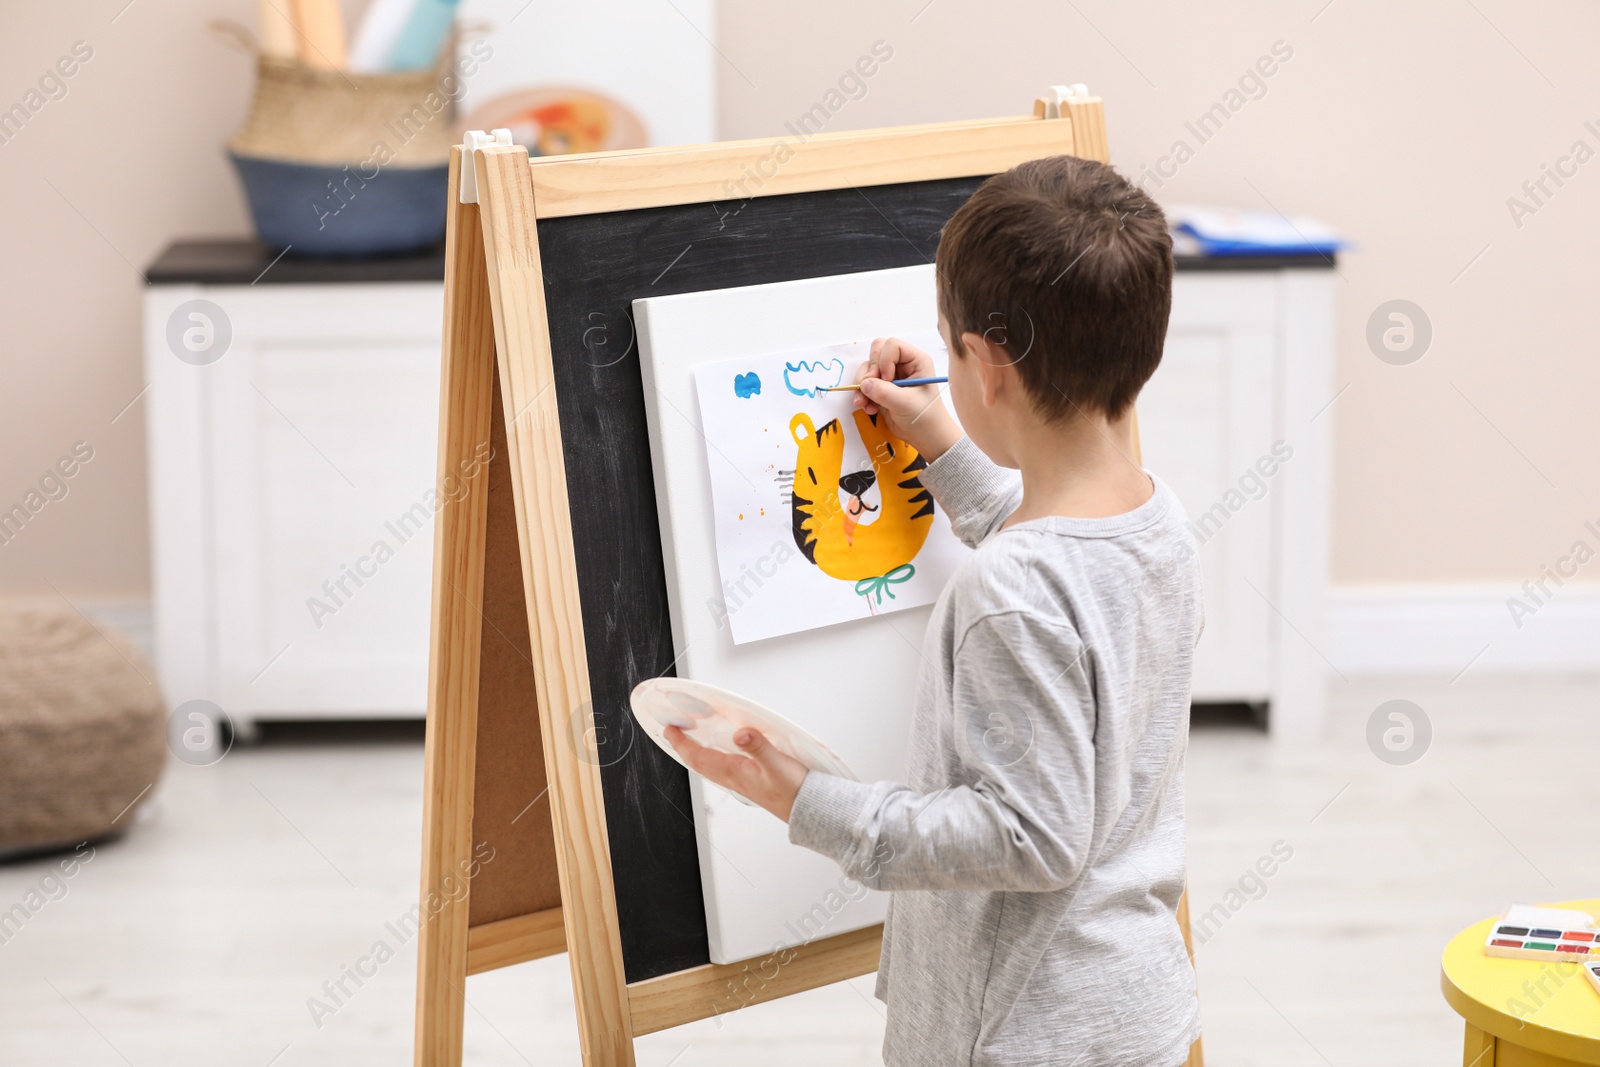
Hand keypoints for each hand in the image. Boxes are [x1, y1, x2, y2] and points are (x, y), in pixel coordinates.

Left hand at [664, 725, 807, 821]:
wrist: (807, 811)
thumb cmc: (793, 791)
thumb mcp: (777, 764)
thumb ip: (758, 747)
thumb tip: (739, 734)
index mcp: (734, 772)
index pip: (699, 757)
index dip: (682, 743)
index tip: (670, 730)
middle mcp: (734, 778)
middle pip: (699, 763)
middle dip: (684, 748)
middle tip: (674, 733)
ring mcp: (741, 782)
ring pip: (710, 767)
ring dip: (697, 754)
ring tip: (691, 741)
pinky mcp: (751, 782)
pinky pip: (723, 769)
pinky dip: (714, 758)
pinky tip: (721, 753)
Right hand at [854, 336, 961, 461]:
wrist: (925, 437)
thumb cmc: (924, 417)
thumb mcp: (905, 403)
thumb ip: (883, 392)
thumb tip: (863, 384)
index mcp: (916, 360)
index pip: (892, 345)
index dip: (884, 360)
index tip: (887, 380)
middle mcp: (902, 364)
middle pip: (876, 352)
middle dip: (870, 371)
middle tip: (872, 389)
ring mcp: (891, 376)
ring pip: (867, 368)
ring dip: (862, 385)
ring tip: (866, 404)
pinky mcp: (882, 388)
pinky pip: (864, 383)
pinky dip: (862, 395)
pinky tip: (869, 409)